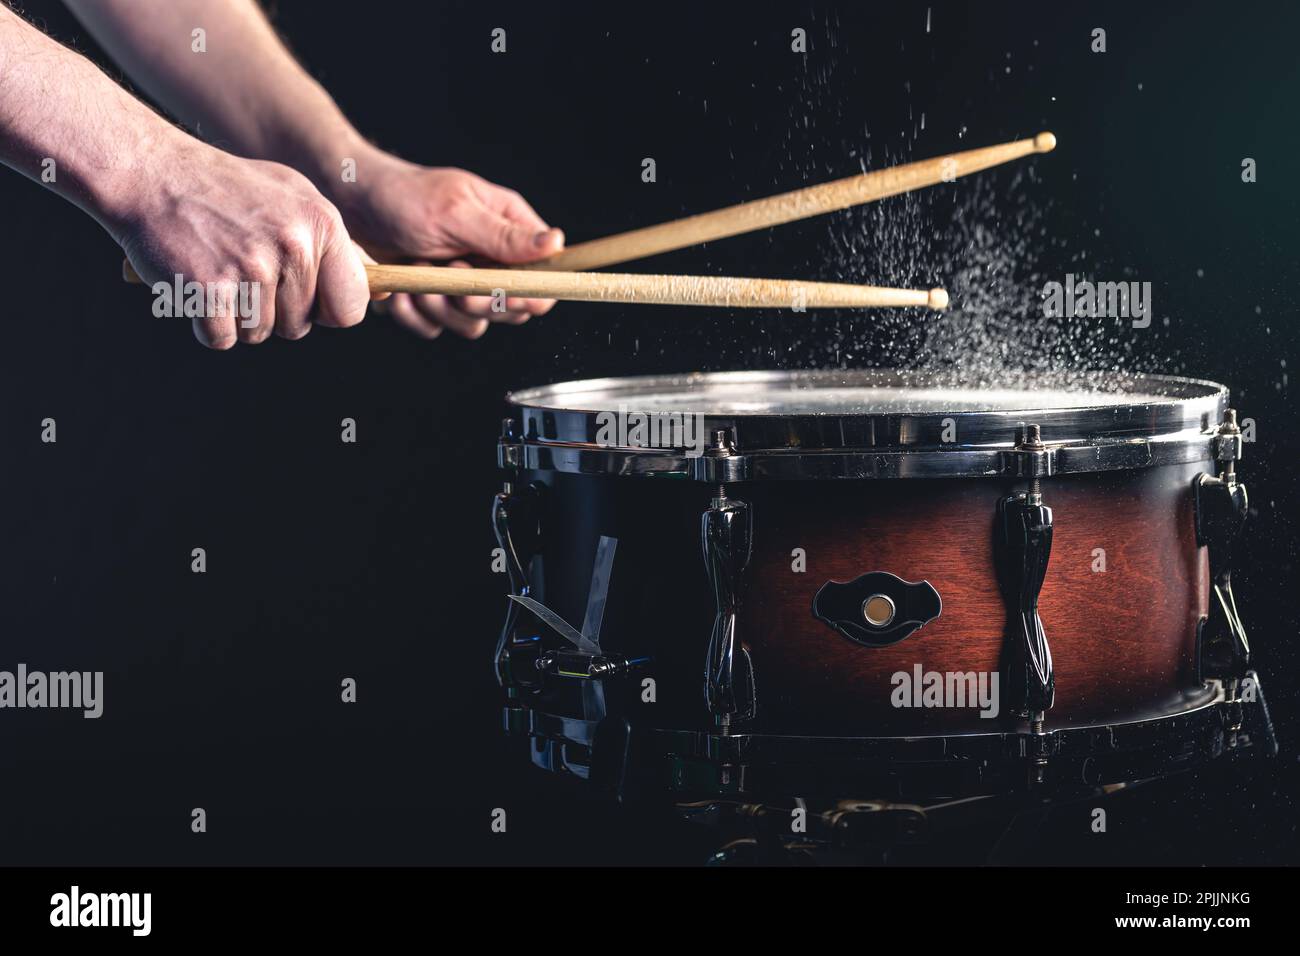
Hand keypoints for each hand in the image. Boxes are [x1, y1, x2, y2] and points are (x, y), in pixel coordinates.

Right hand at [111, 136, 379, 348]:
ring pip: (260, 334)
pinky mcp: (209, 289)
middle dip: (274, 311)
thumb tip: (379, 288)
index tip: (308, 300)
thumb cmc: (225, 189)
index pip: (351, 304)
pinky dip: (206, 323)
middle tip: (243, 270)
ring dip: (238, 316)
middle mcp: (293, 245)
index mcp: (322, 224)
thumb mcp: (293, 197)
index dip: (328, 311)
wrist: (149, 171)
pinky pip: (222, 339)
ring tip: (219, 268)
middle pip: (301, 326)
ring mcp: (251, 267)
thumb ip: (333, 244)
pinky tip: (196, 283)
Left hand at [329, 149, 563, 338]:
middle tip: (451, 277)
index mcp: (509, 229)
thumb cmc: (402, 195)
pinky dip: (415, 315)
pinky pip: (437, 328)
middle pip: (511, 309)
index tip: (500, 292)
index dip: (530, 295)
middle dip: (476, 301)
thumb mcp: (456, 212)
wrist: (349, 204)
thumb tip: (555, 242)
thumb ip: (504, 236)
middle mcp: (491, 260)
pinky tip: (401, 288)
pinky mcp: (435, 299)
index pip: (544, 277)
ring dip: (441, 308)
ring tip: (418, 275)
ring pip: (473, 324)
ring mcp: (463, 283)